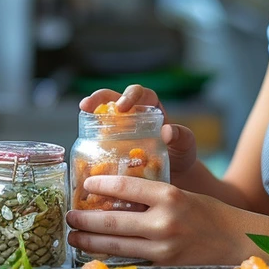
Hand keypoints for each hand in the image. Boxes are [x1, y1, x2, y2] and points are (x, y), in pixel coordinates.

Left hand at [65, 176, 248, 264]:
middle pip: (112, 220)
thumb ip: (151, 195)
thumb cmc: (207, 213)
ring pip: (115, 244)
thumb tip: (112, 193)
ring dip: (90, 241)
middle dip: (85, 220)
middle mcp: (164, 221)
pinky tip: (96, 251)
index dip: (100, 184)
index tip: (85, 184)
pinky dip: (109, 255)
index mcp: (169, 196)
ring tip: (73, 237)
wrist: (236, 242)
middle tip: (68, 217)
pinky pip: (129, 258)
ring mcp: (162, 247)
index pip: (125, 186)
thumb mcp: (180, 194)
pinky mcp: (162, 265)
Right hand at [78, 85, 197, 177]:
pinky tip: (84, 141)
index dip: (129, 96)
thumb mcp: (186, 145)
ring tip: (83, 111)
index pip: (139, 93)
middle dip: (100, 97)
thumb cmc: (181, 155)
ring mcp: (120, 127)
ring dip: (91, 110)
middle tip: (88, 105)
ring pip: (102, 112)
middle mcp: (133, 113)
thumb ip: (181, 136)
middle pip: (113, 97)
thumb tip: (167, 131)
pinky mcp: (111, 143)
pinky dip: (90, 136)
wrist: (173, 176)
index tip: (121, 107)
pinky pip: (99, 135)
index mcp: (151, 107)